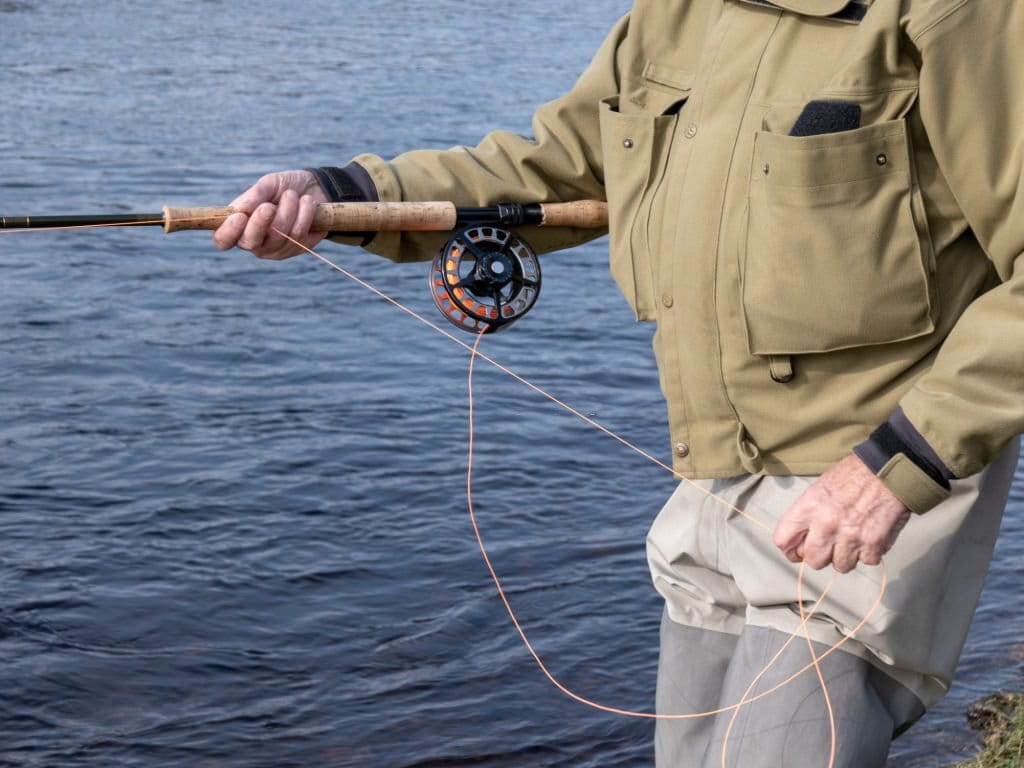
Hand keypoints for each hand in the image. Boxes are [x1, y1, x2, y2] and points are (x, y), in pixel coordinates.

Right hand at [212, 170, 327, 259]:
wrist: (314, 188)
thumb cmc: (283, 187)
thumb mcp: (268, 184)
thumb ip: (254, 196)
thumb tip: (240, 210)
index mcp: (238, 226)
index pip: (224, 239)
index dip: (228, 232)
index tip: (239, 217)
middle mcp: (254, 242)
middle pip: (251, 242)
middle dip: (261, 223)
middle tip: (269, 206)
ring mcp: (276, 249)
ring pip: (280, 237)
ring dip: (289, 211)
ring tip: (292, 194)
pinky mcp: (298, 249)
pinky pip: (301, 237)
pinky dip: (305, 214)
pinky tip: (308, 203)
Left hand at [772, 454, 910, 573]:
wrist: (888, 469)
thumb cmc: (854, 474)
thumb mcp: (820, 488)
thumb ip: (808, 514)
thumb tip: (804, 538)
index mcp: (808, 507)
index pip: (783, 540)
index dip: (791, 550)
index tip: (798, 551)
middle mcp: (826, 524)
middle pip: (813, 561)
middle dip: (821, 557)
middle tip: (829, 547)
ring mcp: (850, 536)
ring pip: (840, 566)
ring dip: (846, 557)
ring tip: (852, 540)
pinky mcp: (873, 544)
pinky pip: (866, 561)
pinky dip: (869, 553)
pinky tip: (869, 537)